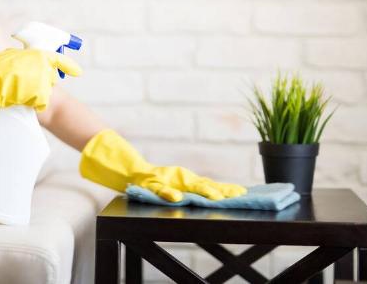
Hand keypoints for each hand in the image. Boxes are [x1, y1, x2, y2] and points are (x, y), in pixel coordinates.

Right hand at [79, 128, 246, 201]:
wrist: (123, 168)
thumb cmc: (150, 180)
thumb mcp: (170, 185)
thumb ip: (187, 189)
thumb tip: (213, 195)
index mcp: (182, 179)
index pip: (207, 184)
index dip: (225, 189)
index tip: (243, 193)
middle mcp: (175, 178)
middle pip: (201, 184)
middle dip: (219, 190)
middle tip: (237, 196)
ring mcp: (162, 180)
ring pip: (185, 185)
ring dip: (201, 191)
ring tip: (216, 198)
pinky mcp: (148, 183)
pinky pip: (158, 190)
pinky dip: (167, 193)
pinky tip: (176, 199)